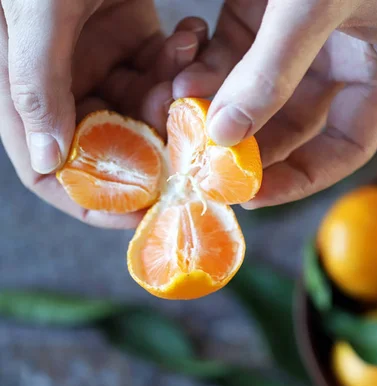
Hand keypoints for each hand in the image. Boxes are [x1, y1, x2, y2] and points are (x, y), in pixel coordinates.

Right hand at [0, 0, 206, 227]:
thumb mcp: (35, 11)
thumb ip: (34, 84)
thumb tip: (48, 163)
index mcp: (23, 85)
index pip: (50, 168)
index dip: (92, 198)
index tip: (143, 211)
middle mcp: (62, 81)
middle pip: (110, 144)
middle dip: (153, 146)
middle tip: (190, 140)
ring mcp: (99, 59)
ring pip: (146, 108)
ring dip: (173, 99)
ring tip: (186, 62)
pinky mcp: (134, 36)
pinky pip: (163, 71)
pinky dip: (180, 63)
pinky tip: (187, 34)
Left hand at [174, 0, 376, 207]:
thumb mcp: (310, 5)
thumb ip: (271, 74)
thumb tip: (225, 137)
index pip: (349, 145)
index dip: (307, 176)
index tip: (256, 194)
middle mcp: (340, 55)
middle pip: (295, 128)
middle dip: (251, 147)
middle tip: (206, 168)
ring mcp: (297, 36)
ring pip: (258, 96)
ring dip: (220, 111)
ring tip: (182, 121)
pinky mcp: (259, 12)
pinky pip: (231, 58)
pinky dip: (205, 72)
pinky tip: (178, 78)